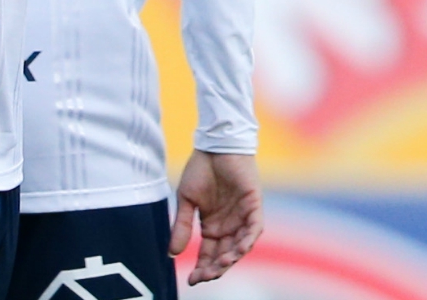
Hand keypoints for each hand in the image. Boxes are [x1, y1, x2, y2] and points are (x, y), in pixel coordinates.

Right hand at [171, 150, 262, 283]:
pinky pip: (254, 228)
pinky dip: (248, 240)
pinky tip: (239, 250)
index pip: (209, 254)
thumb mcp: (186, 200)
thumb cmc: (200, 170)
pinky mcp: (253, 206)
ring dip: (231, 257)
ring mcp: (242, 217)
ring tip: (220, 265)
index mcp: (213, 227)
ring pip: (240, 245)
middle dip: (215, 268)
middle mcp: (229, 226)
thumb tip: (172, 254)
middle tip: (204, 276)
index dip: (202, 268)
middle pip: (225, 255)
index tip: (191, 280)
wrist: (214, 145)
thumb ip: (181, 226)